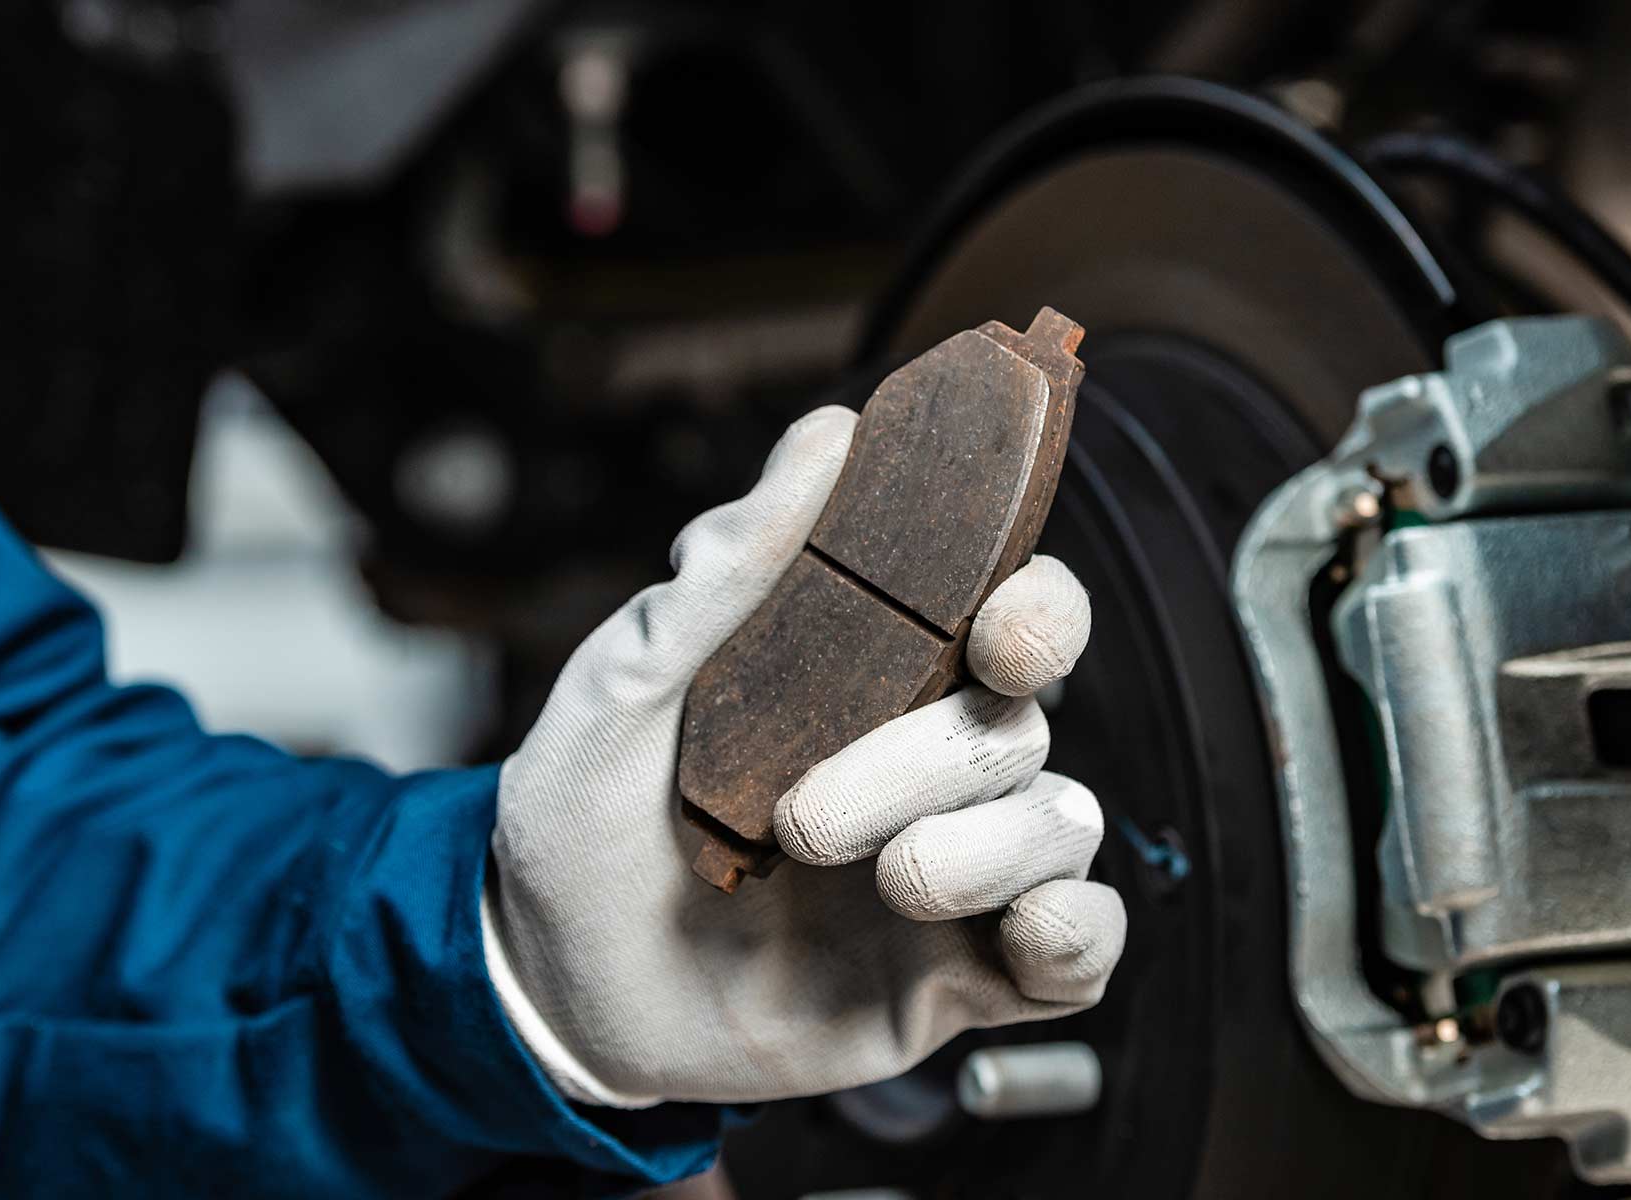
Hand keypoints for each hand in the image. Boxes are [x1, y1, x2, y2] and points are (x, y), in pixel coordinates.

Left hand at [485, 405, 1124, 1106]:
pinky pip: (1081, 949)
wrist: (548, 991)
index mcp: (872, 682)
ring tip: (873, 881)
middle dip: (936, 760)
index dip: (1040, 611)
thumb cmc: (584, 823)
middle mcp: (929, 768)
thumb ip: (731, 570)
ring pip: (1060, 825)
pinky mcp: (961, 977)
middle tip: (811, 817)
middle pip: (1025, 723)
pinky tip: (1008, 938)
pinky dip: (1073, 937)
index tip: (1000, 633)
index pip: (1012, 617)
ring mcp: (954, 874)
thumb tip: (825, 436)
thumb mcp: (625, 687)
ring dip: (978, 852)